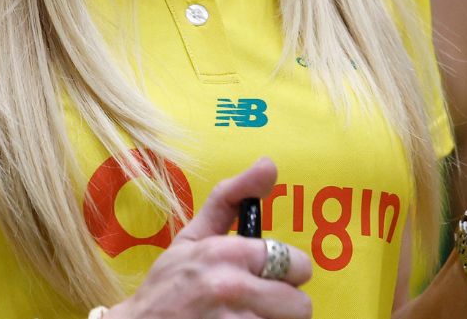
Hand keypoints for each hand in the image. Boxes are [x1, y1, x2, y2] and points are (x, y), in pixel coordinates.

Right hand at [112, 158, 314, 318]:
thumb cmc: (167, 285)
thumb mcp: (193, 237)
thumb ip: (232, 198)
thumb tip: (268, 163)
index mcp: (227, 254)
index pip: (297, 265)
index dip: (286, 274)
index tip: (266, 279)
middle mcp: (232, 288)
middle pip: (299, 305)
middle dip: (281, 306)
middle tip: (256, 305)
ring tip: (244, 318)